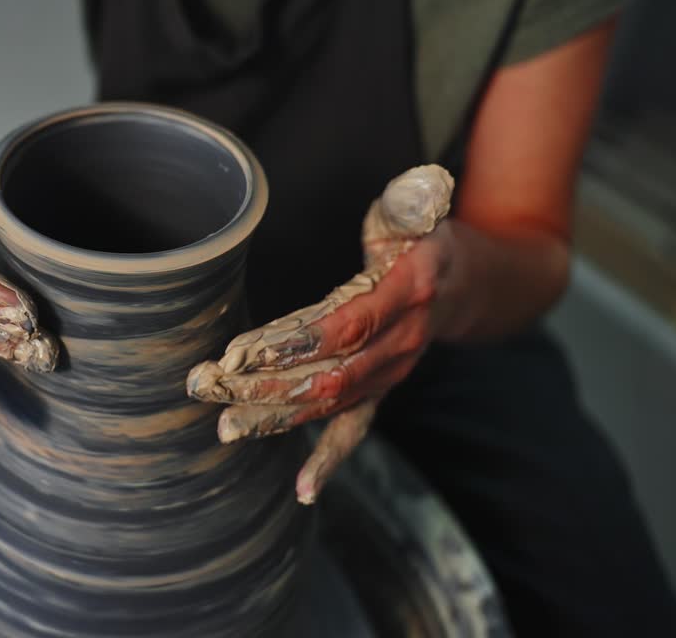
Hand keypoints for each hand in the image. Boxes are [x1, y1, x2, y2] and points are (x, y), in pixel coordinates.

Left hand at [188, 165, 454, 503]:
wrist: (470, 287)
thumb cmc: (427, 241)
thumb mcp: (421, 212)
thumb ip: (412, 203)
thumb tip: (417, 186)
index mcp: (406, 293)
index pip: (342, 326)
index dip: (290, 343)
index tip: (238, 350)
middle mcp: (400, 344)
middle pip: (325, 375)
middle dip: (260, 385)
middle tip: (204, 384)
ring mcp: (390, 376)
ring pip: (328, 406)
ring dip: (272, 418)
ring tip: (222, 428)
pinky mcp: (379, 392)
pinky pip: (356, 432)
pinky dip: (329, 461)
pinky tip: (302, 488)